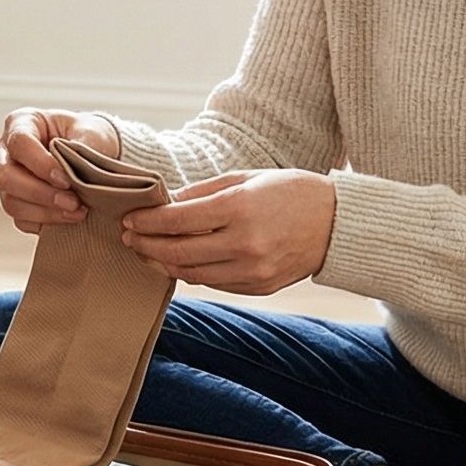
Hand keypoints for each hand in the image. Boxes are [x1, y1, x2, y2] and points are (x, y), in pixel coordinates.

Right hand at [0, 107, 122, 233]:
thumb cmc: (89, 135)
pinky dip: (45, 222)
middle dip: (39, 193)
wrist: (96, 152)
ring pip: (10, 202)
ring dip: (45, 212)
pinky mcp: (17, 202)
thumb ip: (84, 145)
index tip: (66, 179)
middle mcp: (7, 151)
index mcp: (21, 123)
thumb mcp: (92, 131)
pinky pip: (21, 219)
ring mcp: (9, 179)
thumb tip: (72, 172)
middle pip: (4, 176)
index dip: (40, 164)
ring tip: (76, 211)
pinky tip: (68, 218)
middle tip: (72, 201)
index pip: (19, 143)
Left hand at [119, 169, 336, 293]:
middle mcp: (243, 243)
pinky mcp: (258, 287)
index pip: (176, 220)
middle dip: (146, 245)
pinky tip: (180, 261)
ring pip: (191, 273)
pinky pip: (214, 283)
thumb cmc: (291, 192)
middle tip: (129, 238)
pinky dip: (192, 272)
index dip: (146, 221)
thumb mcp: (247, 178)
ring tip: (149, 252)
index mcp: (238, 208)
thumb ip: (204, 192)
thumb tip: (166, 203)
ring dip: (164, 263)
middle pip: (177, 251)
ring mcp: (251, 270)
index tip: (129, 219)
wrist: (337, 224)